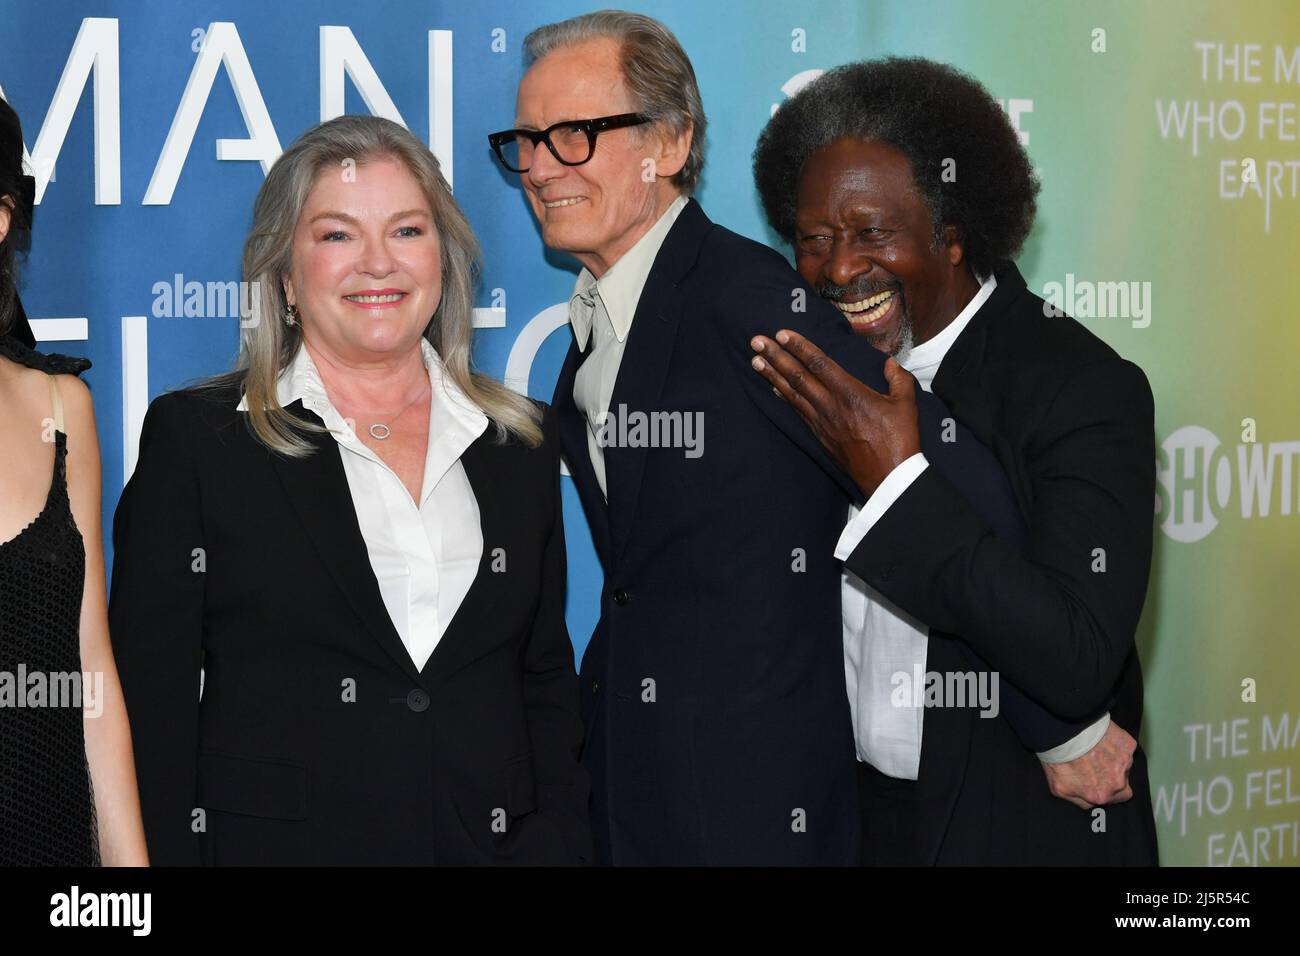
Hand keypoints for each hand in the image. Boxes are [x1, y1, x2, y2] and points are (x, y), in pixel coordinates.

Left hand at [750, 330, 920, 495]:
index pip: (819, 364)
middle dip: (775, 357)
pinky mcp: (820, 436)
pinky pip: (797, 412)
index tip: (781, 334)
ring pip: (792, 394)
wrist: (888, 478)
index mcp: (850, 393)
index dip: (799, 347)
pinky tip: (773, 388)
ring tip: (755, 360)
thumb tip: (889, 363)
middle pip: (797, 376)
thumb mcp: (906, 405)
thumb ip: (898, 379)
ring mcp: (822, 422)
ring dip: (772, 376)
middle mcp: (830, 405)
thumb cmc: (899, 440)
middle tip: (756, 341)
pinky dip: (784, 398)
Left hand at [1041, 720, 1135, 809]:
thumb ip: (1079, 800)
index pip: (1109, 800)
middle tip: (1096, 765)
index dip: (1102, 788)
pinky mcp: (1128, 746)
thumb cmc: (1060, 758)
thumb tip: (1089, 801)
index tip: (1094, 779)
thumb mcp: (1060, 789)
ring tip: (1095, 750)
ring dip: (1113, 760)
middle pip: (1121, 787)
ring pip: (1124, 767)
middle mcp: (1116, 784)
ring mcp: (1125, 764)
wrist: (1065, 732)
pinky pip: (1126, 748)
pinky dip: (1116, 744)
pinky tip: (1101, 739)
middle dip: (1112, 779)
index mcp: (1100, 796)